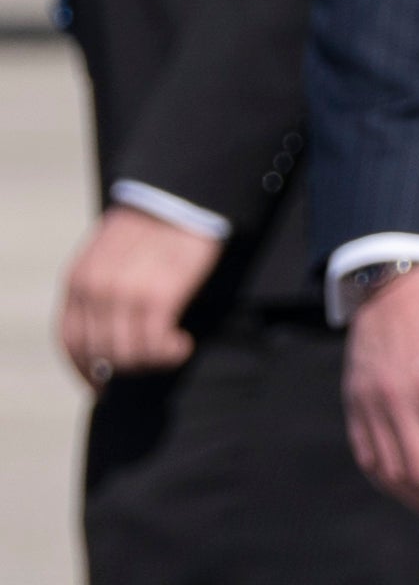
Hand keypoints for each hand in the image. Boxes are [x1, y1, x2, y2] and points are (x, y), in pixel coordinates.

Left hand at [54, 207, 216, 386]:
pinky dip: (169, 353)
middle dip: (122, 369)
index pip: (70, 340)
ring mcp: (124, 294)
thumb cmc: (149, 228)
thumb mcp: (106, 256)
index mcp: (77, 280)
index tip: (101, 386)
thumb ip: (98, 290)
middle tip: (147, 367)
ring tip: (170, 352)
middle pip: (99, 352)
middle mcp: (94, 290)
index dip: (83, 370)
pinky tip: (181, 345)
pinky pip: (156, 343)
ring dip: (150, 362)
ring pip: (126, 353)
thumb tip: (105, 335)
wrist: (179, 198)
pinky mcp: (159, 296)